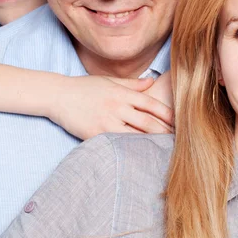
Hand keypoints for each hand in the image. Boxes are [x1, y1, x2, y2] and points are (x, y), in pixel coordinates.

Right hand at [50, 75, 173, 139]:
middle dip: (164, 132)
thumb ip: (132, 83)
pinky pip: (117, 144)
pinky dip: (130, 150)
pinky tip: (140, 156)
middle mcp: (117, 107)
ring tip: (164, 151)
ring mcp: (106, 122)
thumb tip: (152, 82)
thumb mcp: (108, 80)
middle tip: (179, 141)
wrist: (58, 96)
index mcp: (122, 93)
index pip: (151, 104)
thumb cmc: (84, 87)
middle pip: (148, 122)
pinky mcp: (96, 134)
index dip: (168, 114)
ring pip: (135, 136)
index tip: (180, 122)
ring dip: (151, 144)